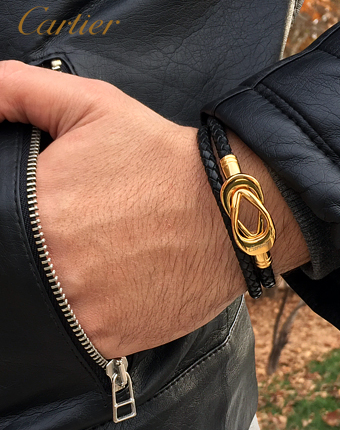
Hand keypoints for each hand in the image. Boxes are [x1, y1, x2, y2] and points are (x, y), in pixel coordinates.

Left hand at [0, 61, 308, 357]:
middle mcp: (53, 269)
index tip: (49, 213)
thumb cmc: (164, 159)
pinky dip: (92, 310)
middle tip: (85, 231)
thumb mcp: (92, 106)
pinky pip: (79, 331)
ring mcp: (82, 311)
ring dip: (67, 281)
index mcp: (35, 211)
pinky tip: (118, 281)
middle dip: (45, 247)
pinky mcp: (110, 338)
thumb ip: (19, 91)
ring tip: (103, 255)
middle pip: (20, 266)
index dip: (19, 219)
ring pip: (46, 303)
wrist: (230, 209)